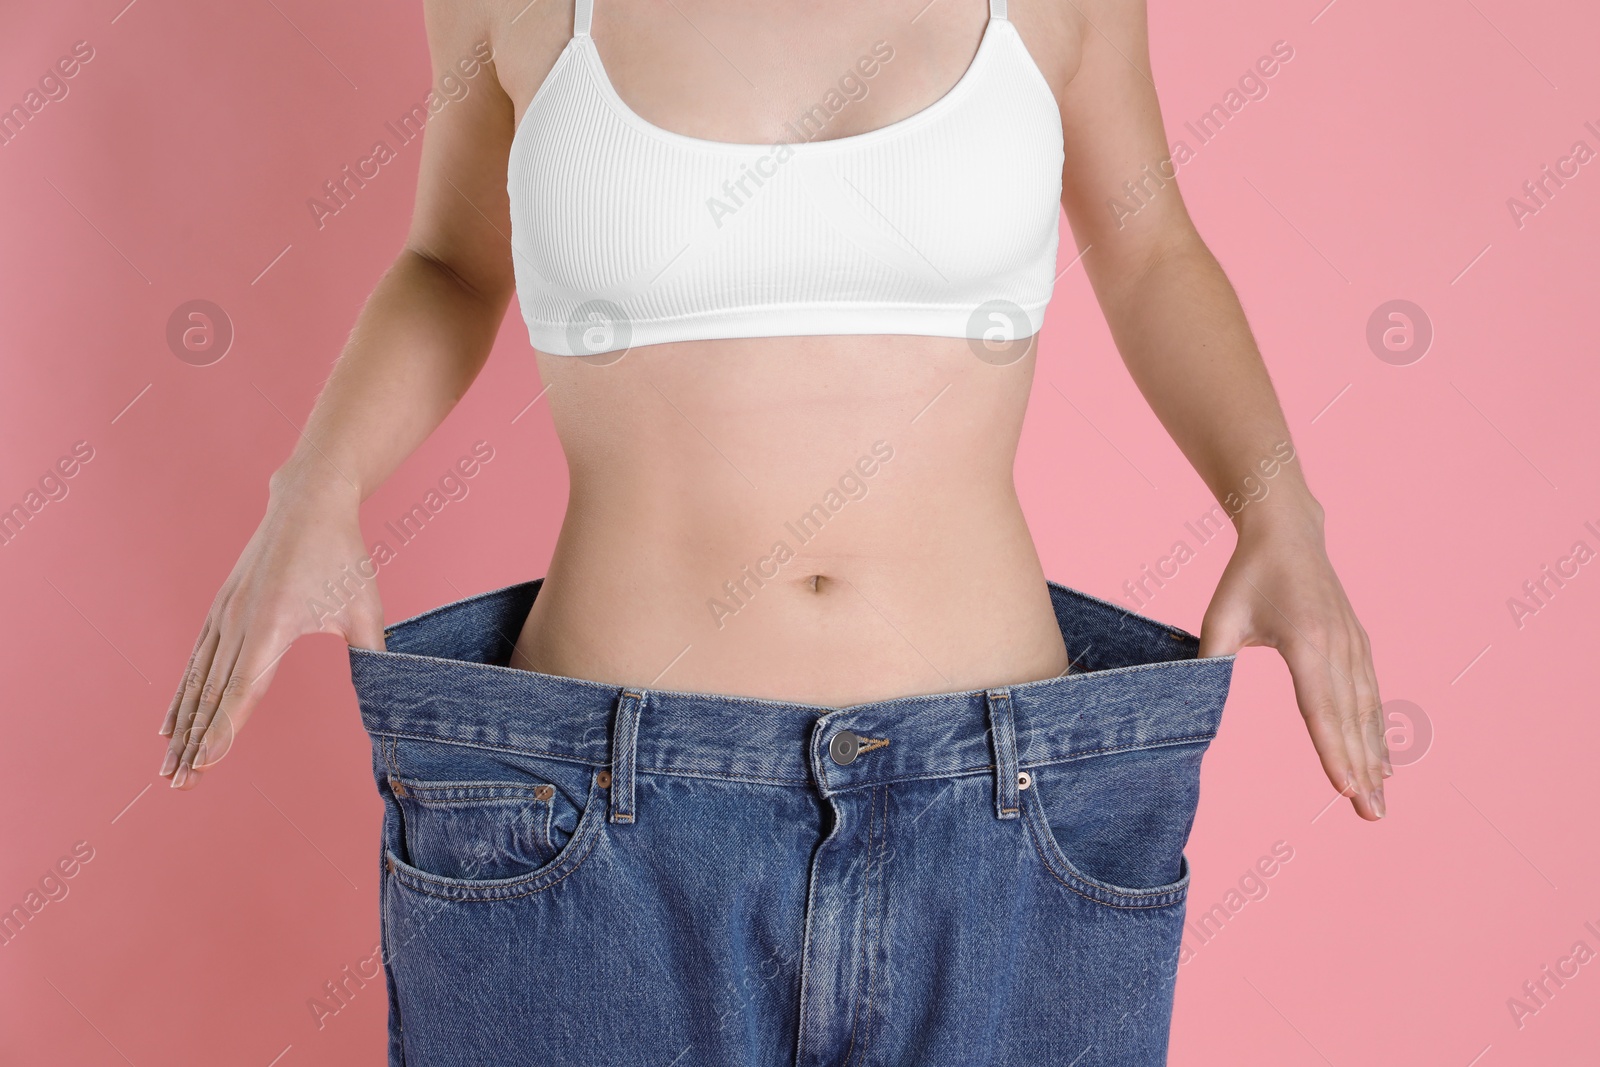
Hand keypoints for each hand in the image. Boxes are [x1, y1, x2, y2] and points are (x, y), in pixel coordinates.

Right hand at [157, 472, 385, 789]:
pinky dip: (182, 696)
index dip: (224, 731)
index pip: (244, 690)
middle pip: (212, 696)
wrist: (307, 503)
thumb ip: (373, 655)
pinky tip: (170, 725)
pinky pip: (195, 662)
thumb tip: (392, 697)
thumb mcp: (364, 607)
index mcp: (273, 626)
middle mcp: (239, 623)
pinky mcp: (220, 610)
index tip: (205, 765)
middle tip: (179, 785)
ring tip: (168, 768)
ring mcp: (224, 616)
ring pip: (197, 683)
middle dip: (195, 744)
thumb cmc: (342, 557)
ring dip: (182, 728)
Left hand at [1197, 501, 1390, 819]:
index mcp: (1305, 643)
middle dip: (1362, 771)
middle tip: (1372, 816)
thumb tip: (1193, 702)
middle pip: (1351, 720)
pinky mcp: (1358, 645)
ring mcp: (1354, 646)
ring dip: (1375, 758)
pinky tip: (1383, 761)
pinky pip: (1371, 695)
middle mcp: (1338, 647)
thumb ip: (1211, 659)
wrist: (1288, 535)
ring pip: (1367, 712)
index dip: (1333, 751)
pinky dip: (1378, 731)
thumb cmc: (1248, 576)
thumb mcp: (1221, 616)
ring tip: (1380, 801)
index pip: (1319, 709)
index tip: (1346, 789)